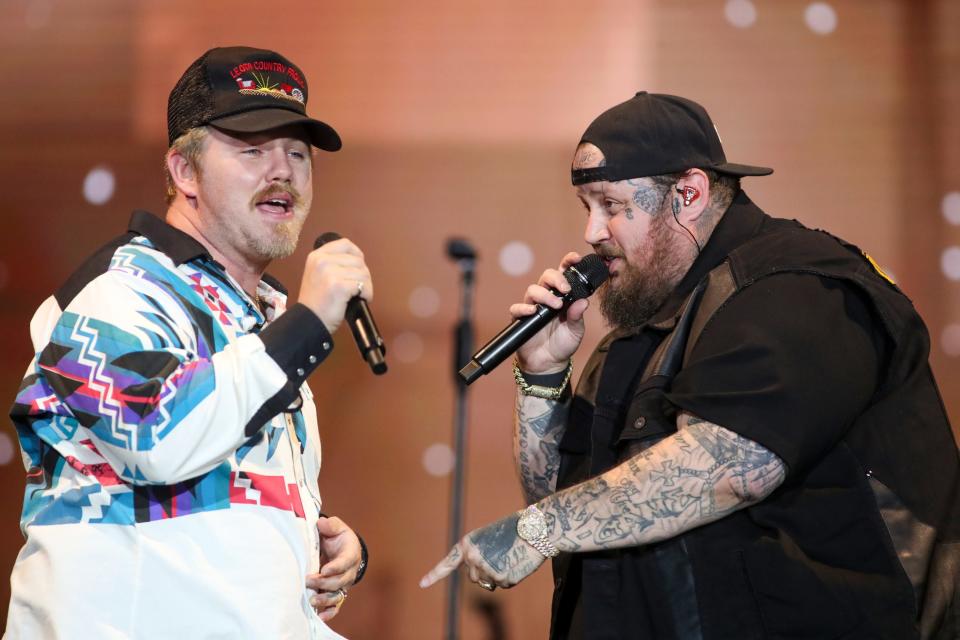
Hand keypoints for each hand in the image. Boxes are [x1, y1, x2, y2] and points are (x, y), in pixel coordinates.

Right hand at [298, 237, 372, 333]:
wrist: (308, 321)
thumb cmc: (316, 302)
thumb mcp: (317, 275)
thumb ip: (333, 264)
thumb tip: (358, 261)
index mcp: (316, 256)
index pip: (345, 244)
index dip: (357, 254)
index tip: (358, 267)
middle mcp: (322, 261)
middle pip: (358, 260)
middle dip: (363, 275)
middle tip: (358, 288)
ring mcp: (330, 273)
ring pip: (363, 273)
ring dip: (366, 286)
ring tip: (358, 295)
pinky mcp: (339, 286)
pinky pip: (363, 285)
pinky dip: (367, 294)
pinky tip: (360, 300)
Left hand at [305, 516, 361, 621]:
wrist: (343, 549)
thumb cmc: (338, 538)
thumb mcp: (336, 527)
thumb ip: (330, 525)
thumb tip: (321, 524)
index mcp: (350, 554)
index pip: (345, 562)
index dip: (335, 567)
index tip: (324, 570)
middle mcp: (349, 572)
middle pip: (339, 581)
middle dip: (324, 583)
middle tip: (308, 580)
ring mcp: (343, 584)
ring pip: (337, 595)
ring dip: (325, 599)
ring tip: (312, 599)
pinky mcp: (337, 592)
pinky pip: (336, 605)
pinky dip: (329, 612)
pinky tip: (320, 616)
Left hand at [419, 512, 544, 590]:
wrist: (534, 529)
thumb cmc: (513, 529)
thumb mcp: (488, 538)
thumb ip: (478, 554)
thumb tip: (479, 576)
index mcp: (467, 545)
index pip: (448, 563)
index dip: (434, 575)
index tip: (421, 584)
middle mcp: (473, 558)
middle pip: (474, 577)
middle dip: (484, 572)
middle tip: (499, 556)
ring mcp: (486, 569)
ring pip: (487, 583)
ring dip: (496, 575)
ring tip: (508, 557)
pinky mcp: (501, 578)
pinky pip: (502, 584)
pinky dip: (510, 577)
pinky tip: (516, 562)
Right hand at [511, 252, 590, 373]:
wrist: (549, 363)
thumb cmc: (563, 343)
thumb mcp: (576, 330)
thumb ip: (578, 315)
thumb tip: (584, 301)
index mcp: (562, 295)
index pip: (563, 273)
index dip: (568, 262)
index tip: (575, 258)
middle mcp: (546, 297)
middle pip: (546, 276)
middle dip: (556, 278)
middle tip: (566, 290)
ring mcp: (532, 306)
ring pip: (533, 289)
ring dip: (545, 294)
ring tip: (556, 305)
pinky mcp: (520, 319)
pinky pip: (517, 308)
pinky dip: (524, 308)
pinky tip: (533, 311)